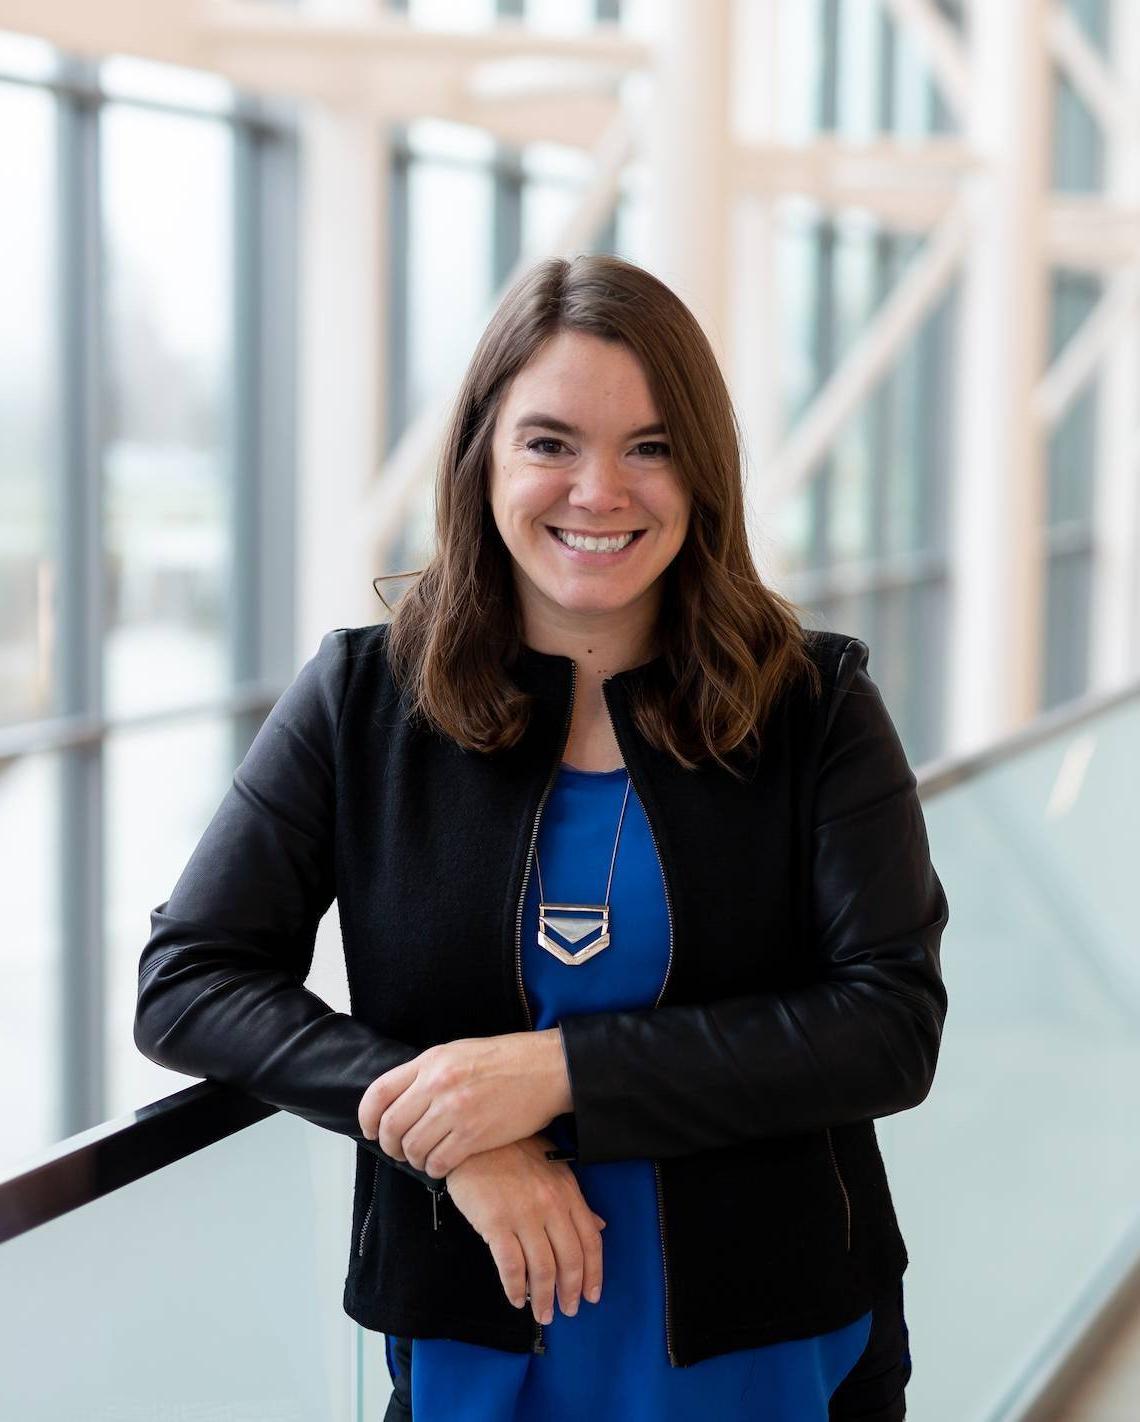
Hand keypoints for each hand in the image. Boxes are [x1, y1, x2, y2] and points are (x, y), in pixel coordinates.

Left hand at [357, 1030, 572, 1179]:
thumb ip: (427, 1073)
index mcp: (431, 1061)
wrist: (546, 1069)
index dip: (367, 1118)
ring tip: (424, 1157)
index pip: (379, 1093)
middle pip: (391, 1126)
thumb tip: (400, 1099)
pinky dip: (434, 1168)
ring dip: (414, 1159)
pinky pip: (438, 1162)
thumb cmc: (505, 1060)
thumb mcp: (458, 1052)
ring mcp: (454, 1111)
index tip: (370, 1131)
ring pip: (412, 1148)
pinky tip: (442, 1164)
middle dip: (390, 1144)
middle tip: (399, 1150)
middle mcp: (437, 1085)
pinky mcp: (474, 1136)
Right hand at [445, 1134, 606, 1326]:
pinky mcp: (496, 1222)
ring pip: (543, 1268)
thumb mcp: (552, 1169)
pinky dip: (516, 1288)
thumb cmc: (512, 1151)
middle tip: (568, 1310)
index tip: (592, 1295)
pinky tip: (516, 1298)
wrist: (475, 1139)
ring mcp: (524, 1214)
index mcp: (567, 1191)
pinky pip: (511, 1266)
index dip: (594, 1273)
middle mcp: (551, 1204)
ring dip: (544, 1297)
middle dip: (571, 1291)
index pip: (591, 1240)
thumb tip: (599, 1225)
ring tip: (541, 1312)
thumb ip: (575, 1201)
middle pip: (570, 1259)